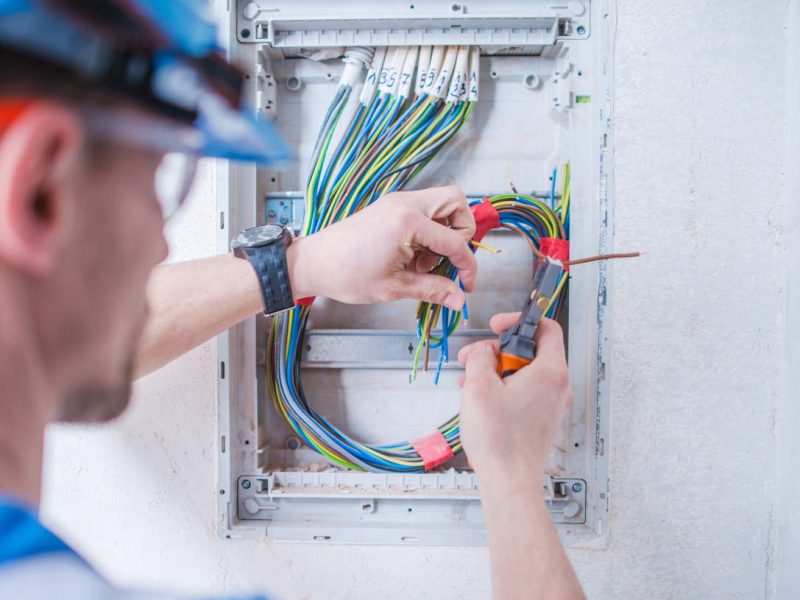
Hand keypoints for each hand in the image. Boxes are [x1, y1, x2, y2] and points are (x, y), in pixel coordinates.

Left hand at [287, 186, 476, 309]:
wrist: (313, 262)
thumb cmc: (346, 274)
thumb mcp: (394, 287)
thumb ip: (432, 290)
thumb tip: (458, 299)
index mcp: (408, 222)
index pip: (456, 240)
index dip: (467, 266)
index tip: (466, 285)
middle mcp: (405, 204)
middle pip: (456, 202)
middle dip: (463, 232)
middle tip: (448, 260)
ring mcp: (397, 202)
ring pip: (441, 204)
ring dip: (445, 232)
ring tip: (425, 263)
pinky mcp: (390, 207)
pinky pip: (424, 211)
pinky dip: (429, 230)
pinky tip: (413, 256)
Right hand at [458, 313, 571, 478]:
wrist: (509, 481)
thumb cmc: (500, 440)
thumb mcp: (478, 386)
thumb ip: (480, 357)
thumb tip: (482, 352)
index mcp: (550, 372)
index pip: (546, 327)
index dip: (518, 321)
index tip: (496, 327)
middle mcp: (557, 386)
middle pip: (530, 350)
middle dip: (497, 351)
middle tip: (474, 359)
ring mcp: (551, 404)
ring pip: (524, 372)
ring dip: (496, 371)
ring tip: (471, 382)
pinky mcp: (541, 418)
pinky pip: (524, 391)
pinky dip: (503, 389)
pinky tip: (481, 400)